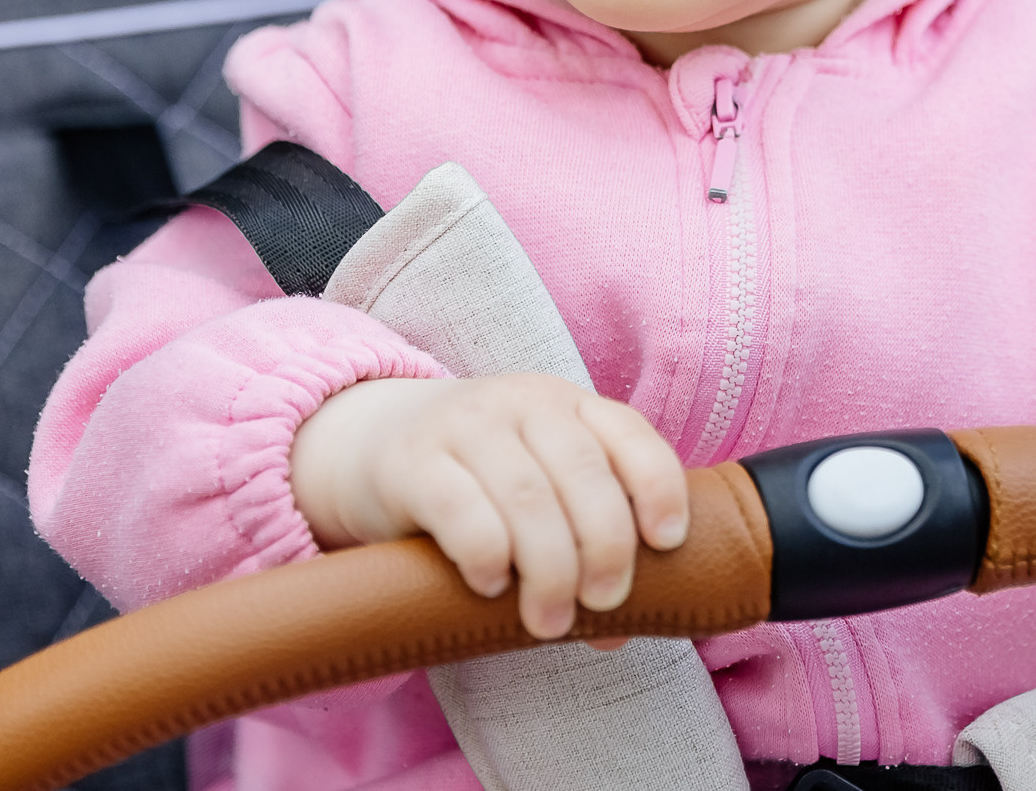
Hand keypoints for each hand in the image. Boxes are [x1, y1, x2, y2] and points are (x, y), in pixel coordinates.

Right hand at [288, 374, 688, 640]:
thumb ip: (581, 546)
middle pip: (583, 474)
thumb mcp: (537, 493)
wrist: (368, 442)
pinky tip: (490, 586)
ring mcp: (465, 425)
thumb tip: (618, 632)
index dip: (658, 487)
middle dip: (605, 547)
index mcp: (568, 406)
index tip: (667, 544)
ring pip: (527, 496)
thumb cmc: (477, 483)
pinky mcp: (412, 460)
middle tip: (603, 604)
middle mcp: (523, 403)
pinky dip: (486, 554)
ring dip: (549, 569)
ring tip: (549, 622)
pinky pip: (461, 508)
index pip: (630, 434)